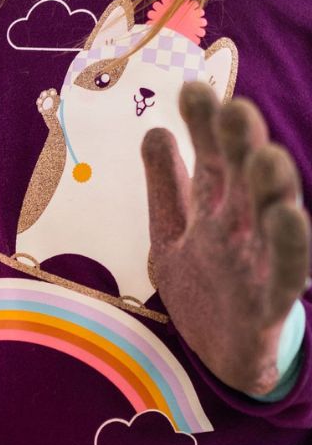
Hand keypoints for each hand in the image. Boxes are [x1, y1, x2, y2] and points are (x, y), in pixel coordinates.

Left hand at [142, 82, 309, 396]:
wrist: (216, 354)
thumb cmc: (201, 287)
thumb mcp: (170, 233)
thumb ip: (164, 187)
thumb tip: (154, 131)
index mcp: (213, 209)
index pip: (210, 157)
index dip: (203, 126)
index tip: (192, 89)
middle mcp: (239, 226)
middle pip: (241, 178)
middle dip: (239, 144)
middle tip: (233, 108)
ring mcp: (257, 261)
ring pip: (270, 217)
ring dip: (270, 188)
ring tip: (266, 156)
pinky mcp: (270, 300)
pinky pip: (286, 271)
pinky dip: (289, 246)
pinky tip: (288, 218)